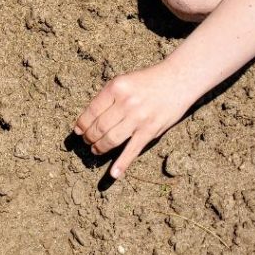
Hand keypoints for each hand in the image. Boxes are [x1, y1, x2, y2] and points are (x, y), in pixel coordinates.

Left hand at [74, 62, 194, 178]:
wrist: (176, 80)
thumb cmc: (147, 81)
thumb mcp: (124, 81)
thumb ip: (109, 97)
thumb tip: (91, 118)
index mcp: (116, 87)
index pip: (92, 110)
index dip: (82, 123)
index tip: (77, 130)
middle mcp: (126, 103)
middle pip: (100, 127)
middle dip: (89, 137)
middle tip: (86, 141)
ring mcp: (138, 118)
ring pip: (111, 139)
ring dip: (99, 147)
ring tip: (95, 150)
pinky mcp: (150, 131)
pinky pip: (132, 150)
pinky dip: (122, 164)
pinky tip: (113, 174)